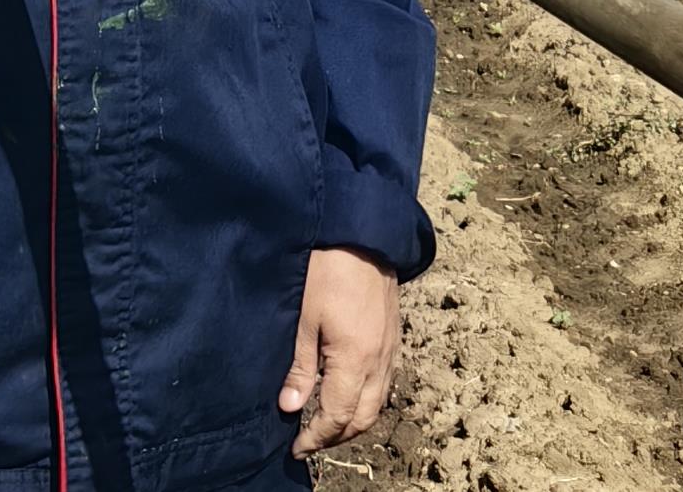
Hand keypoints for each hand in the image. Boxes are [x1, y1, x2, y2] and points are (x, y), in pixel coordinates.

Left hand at [280, 246, 398, 453]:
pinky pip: (385, 383)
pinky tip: (348, 393)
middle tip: (309, 441)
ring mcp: (390, 350)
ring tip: (326, 423)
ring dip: (353, 421)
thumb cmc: (326, 270)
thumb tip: (290, 408)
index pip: (338, 416)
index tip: (295, 448)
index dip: (316, 437)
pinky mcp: (393, 337)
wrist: (361, 233)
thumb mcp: (304, 318)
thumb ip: (300, 367)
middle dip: (336, 436)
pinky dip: (367, 400)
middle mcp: (379, 361)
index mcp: (355, 359)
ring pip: (378, 404)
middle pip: (363, 419)